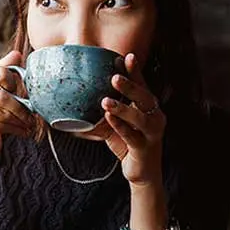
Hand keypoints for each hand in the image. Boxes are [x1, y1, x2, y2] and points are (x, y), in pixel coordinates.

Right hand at [0, 51, 34, 159]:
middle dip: (21, 106)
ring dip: (21, 119)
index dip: (13, 81)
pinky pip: (2, 125)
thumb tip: (16, 54)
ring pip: (3, 112)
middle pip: (1, 95)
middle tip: (31, 113)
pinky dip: (17, 129)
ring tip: (29, 123)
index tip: (19, 91)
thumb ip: (3, 72)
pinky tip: (24, 131)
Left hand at [100, 52, 166, 185]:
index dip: (135, 71)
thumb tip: (75, 103)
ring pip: (140, 117)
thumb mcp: (114, 125)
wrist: (141, 172)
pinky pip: (132, 136)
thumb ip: (103, 113)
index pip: (142, 85)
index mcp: (148, 108)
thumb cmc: (127, 144)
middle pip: (144, 97)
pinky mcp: (145, 148)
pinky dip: (120, 127)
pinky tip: (109, 119)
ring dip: (122, 108)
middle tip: (114, 76)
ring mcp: (152, 133)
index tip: (127, 56)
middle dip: (130, 86)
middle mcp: (154, 117)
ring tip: (105, 101)